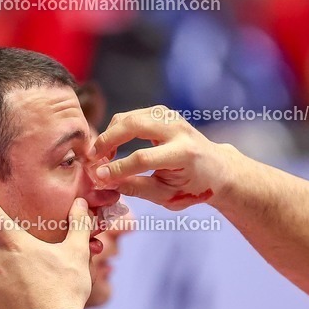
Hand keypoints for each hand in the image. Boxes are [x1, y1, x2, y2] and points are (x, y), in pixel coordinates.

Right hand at [90, 105, 244, 210]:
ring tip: (101, 154)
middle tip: (92, 157)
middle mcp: (179, 130)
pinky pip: (134, 115)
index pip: (142, 157)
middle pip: (134, 126)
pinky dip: (118, 128)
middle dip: (108, 140)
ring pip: (131, 116)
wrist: (216, 168)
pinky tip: (112, 145)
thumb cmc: (192, 187)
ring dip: (110, 132)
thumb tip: (104, 181)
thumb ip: (136, 188)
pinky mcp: (165, 113)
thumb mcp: (166, 196)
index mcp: (184, 154)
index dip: (117, 168)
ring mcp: (172, 117)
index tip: (98, 176)